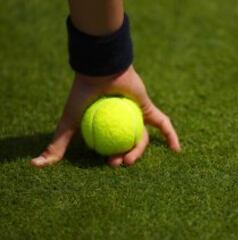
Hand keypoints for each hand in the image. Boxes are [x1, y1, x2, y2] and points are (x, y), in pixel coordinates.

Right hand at [31, 65, 180, 167]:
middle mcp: (123, 122)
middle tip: (118, 163)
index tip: (108, 163)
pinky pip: (162, 124)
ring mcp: (137, 115)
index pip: (111, 147)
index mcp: (107, 126)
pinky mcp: (149, 108)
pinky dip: (171, 137)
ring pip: (142, 138)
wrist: (100, 71)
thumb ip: (58, 143)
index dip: (111, 158)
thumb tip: (37, 165)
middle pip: (127, 146)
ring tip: (129, 159)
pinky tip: (176, 150)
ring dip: (138, 152)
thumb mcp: (70, 122)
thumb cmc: (84, 94)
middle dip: (125, 158)